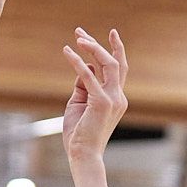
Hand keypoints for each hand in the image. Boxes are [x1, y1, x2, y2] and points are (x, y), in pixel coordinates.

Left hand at [62, 28, 128, 164]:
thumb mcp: (79, 103)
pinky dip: (77, 62)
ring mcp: (113, 99)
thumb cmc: (79, 133)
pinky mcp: (102, 102)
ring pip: (108, 64)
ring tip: (77, 37)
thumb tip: (84, 65)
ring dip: (93, 48)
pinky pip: (89, 76)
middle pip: (114, 62)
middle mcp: (119, 97)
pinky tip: (67, 52)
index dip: (113, 49)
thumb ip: (83, 84)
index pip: (117, 69)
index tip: (107, 33)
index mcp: (116, 98)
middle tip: (79, 31)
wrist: (83, 155)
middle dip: (99, 44)